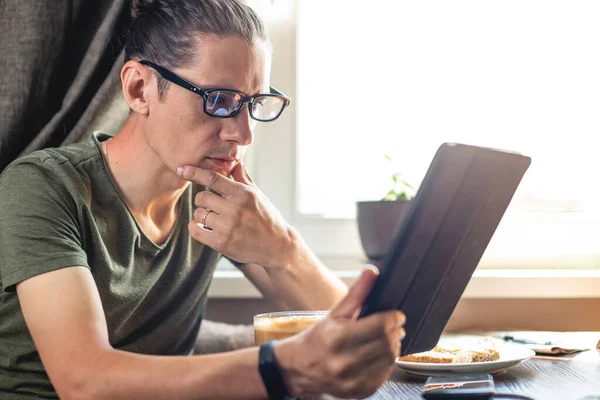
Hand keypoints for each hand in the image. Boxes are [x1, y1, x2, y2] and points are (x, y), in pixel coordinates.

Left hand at [177, 163, 293, 266]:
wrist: (277, 245)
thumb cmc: (266, 217)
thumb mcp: (257, 194)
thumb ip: (242, 177)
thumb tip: (236, 160)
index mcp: (243, 194)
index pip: (213, 178)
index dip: (195, 172)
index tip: (181, 169)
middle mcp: (235, 209)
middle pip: (202, 197)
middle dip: (202, 200)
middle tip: (211, 204)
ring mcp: (228, 227)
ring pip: (199, 214)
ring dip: (201, 215)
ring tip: (212, 218)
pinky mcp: (222, 243)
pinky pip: (196, 231)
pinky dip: (195, 228)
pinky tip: (201, 227)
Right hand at [275, 267, 405, 398]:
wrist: (298, 368)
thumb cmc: (317, 338)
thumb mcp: (335, 313)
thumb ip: (357, 293)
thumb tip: (372, 271)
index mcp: (339, 338)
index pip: (379, 325)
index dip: (393, 318)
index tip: (397, 315)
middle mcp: (345, 361)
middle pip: (387, 343)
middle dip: (395, 332)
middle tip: (395, 326)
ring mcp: (352, 379)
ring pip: (389, 360)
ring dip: (394, 347)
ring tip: (389, 339)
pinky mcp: (358, 392)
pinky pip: (384, 376)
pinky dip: (387, 364)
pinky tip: (380, 356)